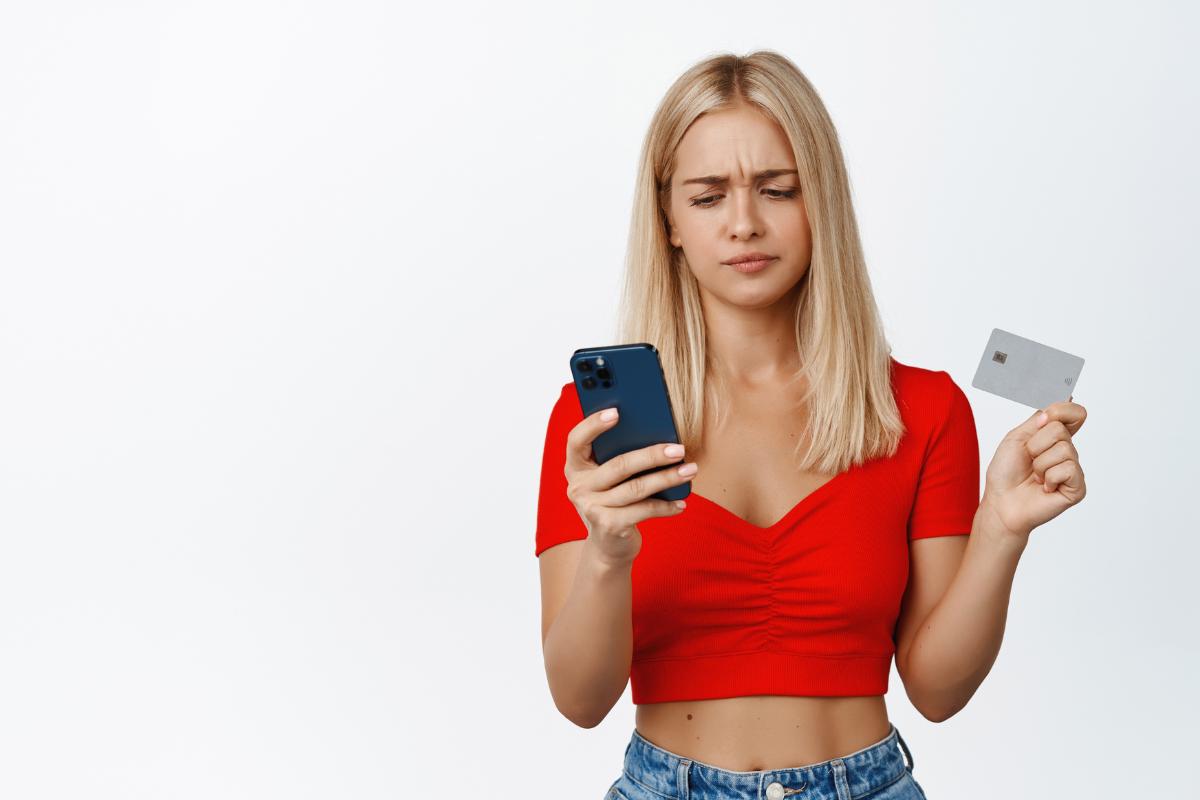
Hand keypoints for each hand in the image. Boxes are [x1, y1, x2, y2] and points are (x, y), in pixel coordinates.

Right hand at [563, 408, 695, 566]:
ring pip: (636, 488)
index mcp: (575, 467)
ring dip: (667, 478)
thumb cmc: (613, 501)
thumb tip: (657, 435)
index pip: (576, 440)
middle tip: (679, 448)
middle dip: (653, 455)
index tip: (617, 411)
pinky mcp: (609, 526)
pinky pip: (644, 510)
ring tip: (690, 470)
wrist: (609, 546)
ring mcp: (592, 508)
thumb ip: (617, 456)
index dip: (593, 424)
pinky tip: (682, 501)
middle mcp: (578, 487)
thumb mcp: (609, 478)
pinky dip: (666, 506)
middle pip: (619, 465)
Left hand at [981, 396, 1087, 539]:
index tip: (1043, 420)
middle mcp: (1067, 451)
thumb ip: (1040, 419)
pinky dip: (1048, 477)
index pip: (1075, 413)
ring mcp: (1074, 469)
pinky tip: (1044, 487)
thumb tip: (1066, 399)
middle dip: (1036, 444)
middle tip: (1029, 460)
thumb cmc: (1006, 472)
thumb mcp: (1018, 437)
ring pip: (1063, 449)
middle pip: (1061, 429)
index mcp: (1055, 437)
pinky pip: (1067, 469)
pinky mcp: (1077, 487)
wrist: (1001, 502)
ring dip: (1039, 463)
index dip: (1062, 410)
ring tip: (1035, 476)